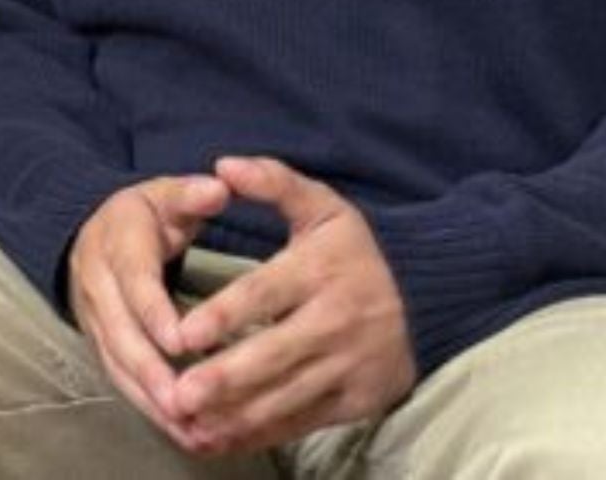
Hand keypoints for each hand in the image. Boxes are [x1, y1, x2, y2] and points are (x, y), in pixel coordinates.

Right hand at [65, 172, 231, 438]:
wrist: (92, 227)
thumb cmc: (145, 215)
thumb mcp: (166, 193)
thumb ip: (192, 194)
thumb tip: (218, 187)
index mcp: (116, 243)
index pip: (134, 281)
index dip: (154, 313)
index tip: (182, 343)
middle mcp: (97, 282)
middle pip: (120, 332)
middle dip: (150, 370)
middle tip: (184, 402)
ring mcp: (94, 315)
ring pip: (115, 361)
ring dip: (147, 396)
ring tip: (183, 424)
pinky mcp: (98, 339)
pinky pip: (117, 375)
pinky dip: (144, 403)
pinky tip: (176, 426)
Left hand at [161, 156, 416, 455]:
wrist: (427, 299)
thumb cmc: (350, 251)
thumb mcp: (322, 205)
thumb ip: (272, 182)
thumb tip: (224, 166)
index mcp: (322, 269)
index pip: (267, 293)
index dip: (226, 315)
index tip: (183, 335)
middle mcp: (339, 321)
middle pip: (275, 354)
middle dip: (225, 378)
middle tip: (178, 394)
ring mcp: (350, 365)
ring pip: (287, 396)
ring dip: (236, 414)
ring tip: (188, 423)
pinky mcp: (356, 400)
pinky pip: (303, 421)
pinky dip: (260, 434)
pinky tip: (218, 438)